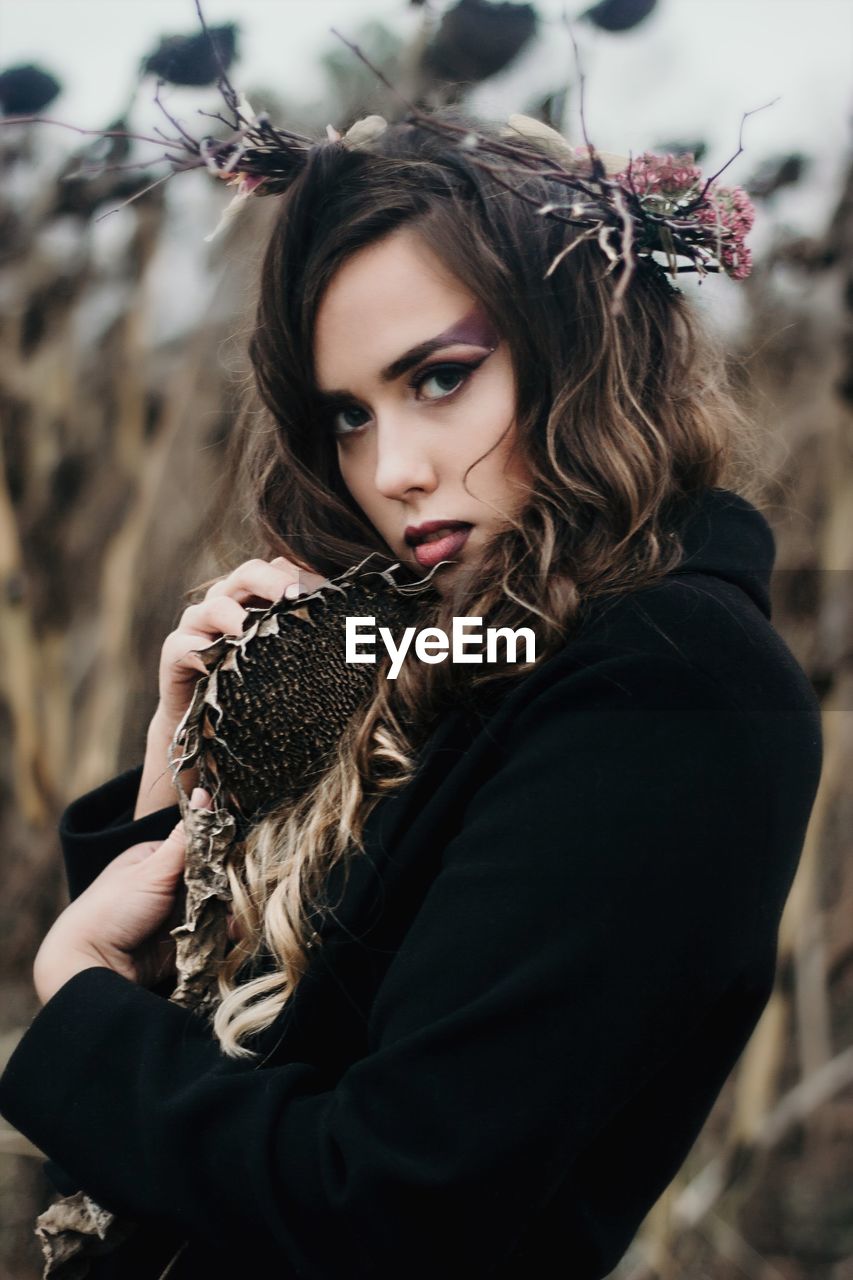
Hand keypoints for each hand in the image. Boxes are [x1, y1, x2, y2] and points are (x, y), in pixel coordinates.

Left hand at [34, 788, 213, 1005]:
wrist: (92, 965)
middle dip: (224, 891)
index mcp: (155, 859)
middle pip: (209, 881)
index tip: (232, 865)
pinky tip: (231, 935)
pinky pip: (209, 935)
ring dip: (226, 915)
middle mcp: (165, 885)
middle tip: (234, 898)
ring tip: (235, 921)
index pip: (199, 850)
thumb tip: (205, 792)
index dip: (218, 857)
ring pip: (213, 909)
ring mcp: (173, 915)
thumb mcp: (152, 870)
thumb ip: (185, 838)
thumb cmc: (113, 909)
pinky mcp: (179, 943)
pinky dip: (220, 935)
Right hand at [156, 555, 327, 729]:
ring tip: (258, 631)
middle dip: (275, 581)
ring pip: (217, 605)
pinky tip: (223, 661)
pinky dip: (204, 650)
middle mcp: (225, 602)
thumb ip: (309, 639)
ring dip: (240, 616)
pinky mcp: (174, 653)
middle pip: (249, 573)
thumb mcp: (286, 660)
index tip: (331, 593)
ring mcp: (197, 625)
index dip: (303, 575)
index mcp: (255, 597)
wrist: (209, 730)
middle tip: (297, 597)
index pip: (279, 568)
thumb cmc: (255, 688)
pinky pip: (185, 644)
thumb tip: (362, 634)